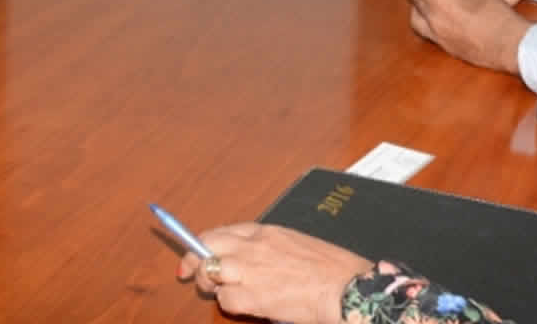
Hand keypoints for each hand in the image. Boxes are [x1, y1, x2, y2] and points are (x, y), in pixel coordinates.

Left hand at [176, 222, 371, 323]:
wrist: (345, 288)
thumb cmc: (331, 269)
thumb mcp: (296, 243)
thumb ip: (267, 247)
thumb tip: (249, 258)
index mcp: (265, 232)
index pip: (221, 231)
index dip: (202, 243)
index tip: (193, 252)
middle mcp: (253, 246)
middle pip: (206, 246)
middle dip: (194, 260)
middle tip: (190, 273)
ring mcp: (250, 270)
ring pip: (210, 273)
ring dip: (213, 285)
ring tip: (229, 292)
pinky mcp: (252, 296)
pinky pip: (225, 300)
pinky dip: (230, 304)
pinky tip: (247, 305)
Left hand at [406, 0, 531, 72]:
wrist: (509, 48)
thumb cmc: (496, 16)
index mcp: (439, 2)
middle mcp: (434, 20)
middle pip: (414, 1)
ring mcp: (439, 37)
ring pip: (417, 20)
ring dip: (419, 8)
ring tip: (429, 1)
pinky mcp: (447, 48)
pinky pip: (429, 33)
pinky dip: (430, 23)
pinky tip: (444, 17)